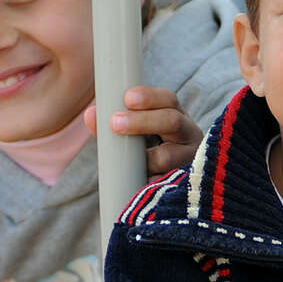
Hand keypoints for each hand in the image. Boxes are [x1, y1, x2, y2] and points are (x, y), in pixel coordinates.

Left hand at [83, 86, 202, 176]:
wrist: (170, 183)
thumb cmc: (149, 152)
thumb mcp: (136, 135)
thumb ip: (113, 125)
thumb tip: (90, 115)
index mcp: (176, 116)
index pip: (168, 100)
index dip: (149, 97)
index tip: (127, 99)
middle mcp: (189, 135)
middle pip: (172, 121)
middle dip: (142, 121)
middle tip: (115, 123)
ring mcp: (192, 159)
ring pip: (168, 156)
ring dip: (145, 158)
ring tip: (125, 163)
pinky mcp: (188, 182)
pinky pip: (168, 183)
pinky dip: (151, 183)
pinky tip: (140, 184)